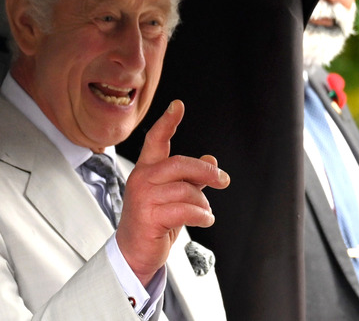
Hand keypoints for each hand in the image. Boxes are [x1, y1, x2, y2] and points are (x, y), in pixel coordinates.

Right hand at [116, 100, 229, 285]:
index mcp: (146, 170)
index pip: (155, 139)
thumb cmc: (153, 222)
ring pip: (186, 190)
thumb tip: (211, 160)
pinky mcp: (149, 217)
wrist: (135, 252)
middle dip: (206, 172)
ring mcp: (144, 198)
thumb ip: (190, 178)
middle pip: (179, 163)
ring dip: (203, 203)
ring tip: (204, 212)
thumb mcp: (173, 196)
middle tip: (223, 180)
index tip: (178, 106)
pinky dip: (202, 215)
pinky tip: (204, 219)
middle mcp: (142, 179)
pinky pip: (186, 210)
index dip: (167, 122)